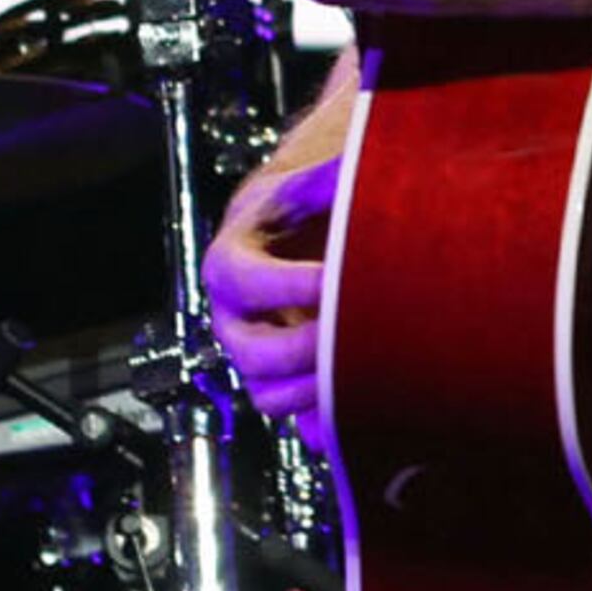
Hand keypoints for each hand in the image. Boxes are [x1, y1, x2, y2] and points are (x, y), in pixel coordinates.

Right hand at [203, 145, 342, 443]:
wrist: (293, 237)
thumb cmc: (299, 210)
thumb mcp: (304, 187)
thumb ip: (324, 178)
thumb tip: (349, 167)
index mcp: (229, 266)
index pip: (246, 283)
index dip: (290, 285)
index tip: (335, 278)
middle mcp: (233, 320)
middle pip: (252, 353)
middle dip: (306, 348)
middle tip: (356, 331)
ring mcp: (255, 359)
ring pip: (269, 396)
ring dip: (315, 391)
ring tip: (362, 369)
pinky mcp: (283, 386)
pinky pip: (295, 424)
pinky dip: (323, 423)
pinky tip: (361, 408)